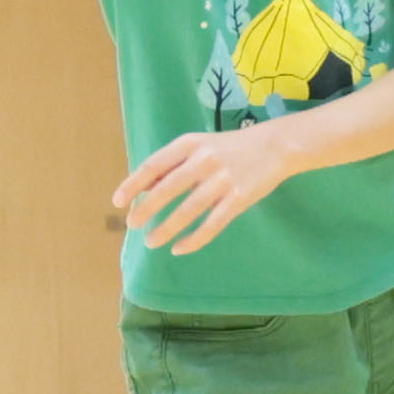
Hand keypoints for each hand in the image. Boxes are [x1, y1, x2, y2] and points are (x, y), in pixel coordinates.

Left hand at [111, 120, 307, 257]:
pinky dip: (194, 240)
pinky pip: (212, 224)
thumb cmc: (229, 148)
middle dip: (146, 209)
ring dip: (166, 229)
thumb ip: (171, 165)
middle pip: (167, 189)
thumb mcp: (198, 146)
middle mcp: (204, 160)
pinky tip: (179, 249)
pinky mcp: (239, 199)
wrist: (275, 146)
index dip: (133, 185)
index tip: (118, 202)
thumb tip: (141, 188)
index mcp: (189, 144)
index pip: (153, 165)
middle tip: (132, 225)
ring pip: (188, 210)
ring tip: (151, 242)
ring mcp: (223, 180)